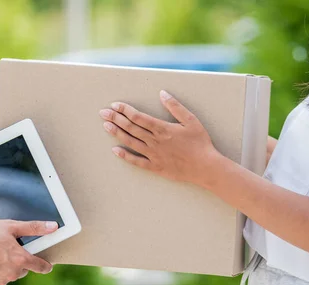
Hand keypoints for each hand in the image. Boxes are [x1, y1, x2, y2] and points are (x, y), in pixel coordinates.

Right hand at [0, 219, 56, 284]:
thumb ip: (34, 228)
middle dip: (17, 262)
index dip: (44, 265)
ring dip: (4, 269)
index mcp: (20, 259)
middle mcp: (11, 274)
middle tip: (5, 250)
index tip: (46, 264)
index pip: (41, 267)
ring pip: (8, 277)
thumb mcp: (10, 226)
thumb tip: (54, 227)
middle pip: (22, 270)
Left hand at [99, 90, 221, 185]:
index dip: (125, 110)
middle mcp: (155, 141)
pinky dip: (125, 156)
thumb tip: (162, 93)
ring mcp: (153, 154)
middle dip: (115, 118)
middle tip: (103, 113)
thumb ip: (175, 107)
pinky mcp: (155, 166)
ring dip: (117, 134)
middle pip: (131, 128)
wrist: (205, 167)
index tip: (115, 105)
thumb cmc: (200, 143)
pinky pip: (137, 161)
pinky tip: (115, 151)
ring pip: (131, 142)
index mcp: (162, 128)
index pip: (138, 117)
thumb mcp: (191, 120)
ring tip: (105, 126)